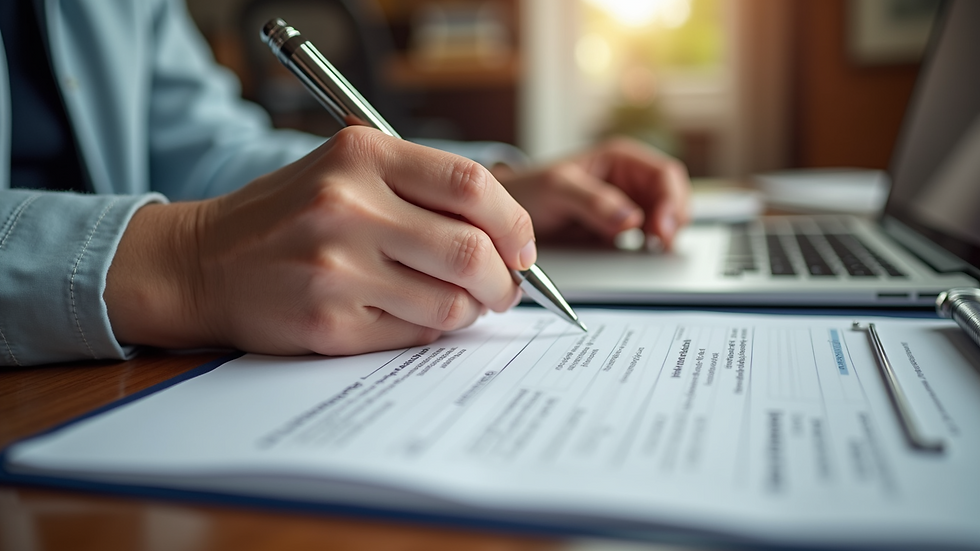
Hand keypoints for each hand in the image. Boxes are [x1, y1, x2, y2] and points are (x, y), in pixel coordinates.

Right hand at [104, 127, 534, 355]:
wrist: (202, 262)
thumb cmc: (286, 216)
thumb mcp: (346, 170)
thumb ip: (421, 190)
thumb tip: (507, 238)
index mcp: (361, 155)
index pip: (472, 185)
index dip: (514, 223)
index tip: (523, 248)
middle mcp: (348, 206)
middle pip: (472, 251)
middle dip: (505, 281)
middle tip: (503, 289)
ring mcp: (336, 267)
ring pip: (451, 304)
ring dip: (469, 311)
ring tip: (457, 304)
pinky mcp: (328, 321)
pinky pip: (414, 334)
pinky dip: (428, 331)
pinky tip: (407, 315)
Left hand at [499, 137, 690, 249]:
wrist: (505, 213)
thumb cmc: (529, 190)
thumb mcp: (557, 189)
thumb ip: (593, 202)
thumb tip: (630, 219)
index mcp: (620, 159)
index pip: (665, 174)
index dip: (671, 200)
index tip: (662, 227)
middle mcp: (629, 180)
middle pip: (672, 198)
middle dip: (673, 220)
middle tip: (663, 244)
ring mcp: (627, 206)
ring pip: (664, 220)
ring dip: (666, 235)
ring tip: (655, 251)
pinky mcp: (620, 230)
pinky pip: (647, 238)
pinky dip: (651, 247)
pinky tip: (644, 255)